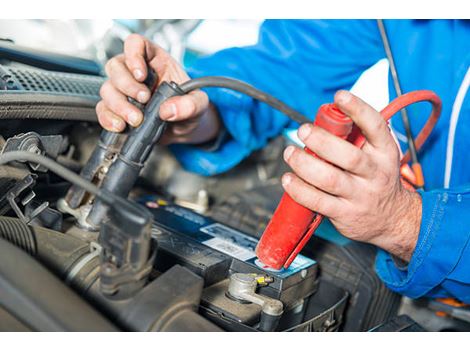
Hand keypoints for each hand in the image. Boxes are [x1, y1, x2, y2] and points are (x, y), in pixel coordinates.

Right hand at [96, 34, 220, 144]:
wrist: (184, 130)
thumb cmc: (189, 109)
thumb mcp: (199, 105)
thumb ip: (190, 105)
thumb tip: (168, 110)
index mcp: (156, 61)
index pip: (136, 44)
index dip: (134, 55)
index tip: (141, 75)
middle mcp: (136, 73)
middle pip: (116, 66)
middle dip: (127, 85)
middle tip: (144, 99)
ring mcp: (125, 92)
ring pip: (107, 89)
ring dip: (119, 105)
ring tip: (136, 119)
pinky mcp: (118, 111)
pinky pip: (103, 110)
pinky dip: (108, 119)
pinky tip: (121, 126)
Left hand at [282, 90, 421, 260]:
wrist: (393, 219)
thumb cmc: (377, 179)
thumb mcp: (379, 155)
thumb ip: (358, 137)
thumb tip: (326, 116)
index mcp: (384, 153)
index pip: (376, 127)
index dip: (358, 109)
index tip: (340, 96)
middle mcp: (375, 174)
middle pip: (349, 156)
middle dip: (322, 141)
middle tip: (303, 130)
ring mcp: (360, 196)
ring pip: (330, 179)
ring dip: (304, 165)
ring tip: (290, 153)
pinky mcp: (344, 214)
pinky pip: (318, 202)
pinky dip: (299, 190)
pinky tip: (288, 180)